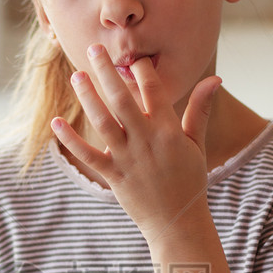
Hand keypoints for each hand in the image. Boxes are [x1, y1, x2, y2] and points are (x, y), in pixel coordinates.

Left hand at [51, 45, 219, 242]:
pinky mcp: (113, 176)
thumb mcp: (198, 143)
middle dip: (107, 72)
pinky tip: (56, 122)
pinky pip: (88, 155)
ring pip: (102, 122)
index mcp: (168, 131)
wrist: (178, 222)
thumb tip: (215, 78)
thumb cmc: (189, 180)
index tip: (132, 55)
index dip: (142, 70)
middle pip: (122, 99)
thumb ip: (201, 109)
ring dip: (87, 97)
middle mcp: (146, 141)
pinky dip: (71, 140)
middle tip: (93, 49)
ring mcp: (128, 159)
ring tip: (76, 75)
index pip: (153, 91)